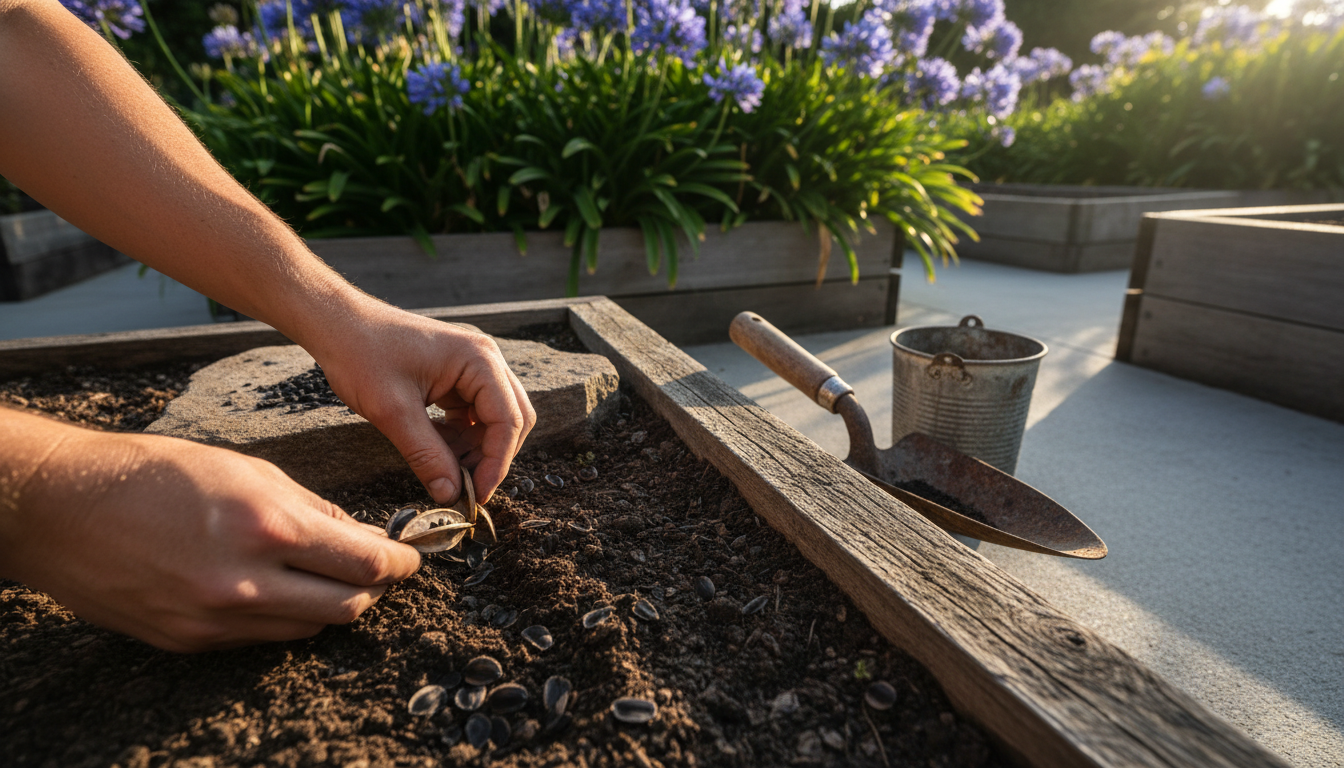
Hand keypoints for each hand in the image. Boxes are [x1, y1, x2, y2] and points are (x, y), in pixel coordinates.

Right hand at [0, 412, 420, 652]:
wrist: (64, 509)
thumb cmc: (155, 473)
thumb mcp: (247, 470)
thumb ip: (309, 507)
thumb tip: (356, 534)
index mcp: (268, 527)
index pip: (364, 563)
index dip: (399, 563)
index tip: (410, 557)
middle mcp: (246, 582)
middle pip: (347, 606)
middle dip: (374, 589)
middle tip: (380, 570)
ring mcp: (216, 619)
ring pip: (307, 629)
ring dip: (330, 605)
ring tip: (329, 576)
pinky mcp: (190, 641)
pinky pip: (261, 639)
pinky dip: (283, 617)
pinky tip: (278, 589)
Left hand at [308, 302, 536, 503]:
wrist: (338, 325)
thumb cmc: (362, 354)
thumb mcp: (393, 412)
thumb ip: (426, 455)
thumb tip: (450, 494)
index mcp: (479, 360)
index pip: (508, 420)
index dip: (497, 462)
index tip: (477, 495)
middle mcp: (485, 360)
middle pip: (511, 419)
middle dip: (491, 457)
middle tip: (466, 488)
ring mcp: (472, 368)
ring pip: (493, 420)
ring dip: (474, 450)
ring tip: (445, 471)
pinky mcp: (456, 377)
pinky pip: (471, 414)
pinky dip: (460, 437)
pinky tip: (436, 450)